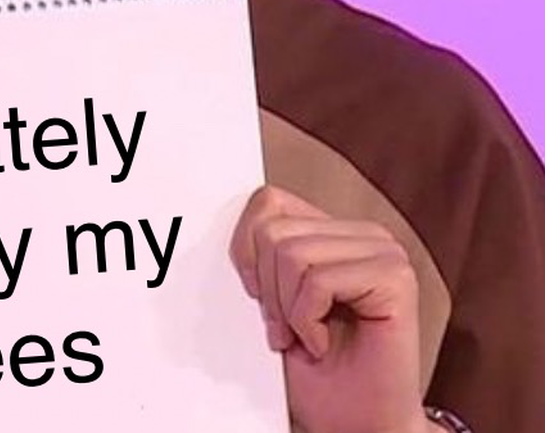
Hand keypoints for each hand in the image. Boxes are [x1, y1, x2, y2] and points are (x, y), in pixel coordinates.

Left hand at [230, 186, 430, 432]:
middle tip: (283, 328)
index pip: (268, 202)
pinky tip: (322, 344)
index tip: (255, 296)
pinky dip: (307, 322)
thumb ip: (260, 253)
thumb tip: (215, 218)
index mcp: (334, 230)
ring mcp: (385, 251)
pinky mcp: (396, 277)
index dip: (246, 249)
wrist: (355, 423)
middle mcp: (364, 233)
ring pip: (293, 253)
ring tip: (304, 336)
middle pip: (274, 231)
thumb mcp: (271, 298)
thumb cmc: (314, 369)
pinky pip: (318, 281)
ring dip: (287, 309)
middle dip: (267, 289)